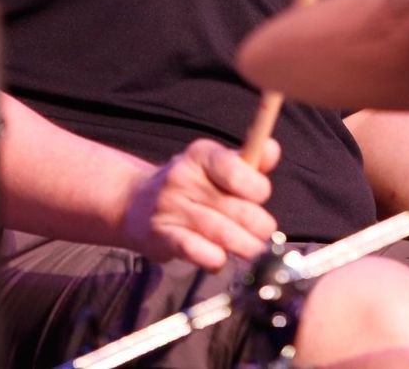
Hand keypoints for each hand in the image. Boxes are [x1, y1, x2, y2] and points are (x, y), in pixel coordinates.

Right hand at [119, 137, 280, 270]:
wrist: (136, 203)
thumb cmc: (191, 186)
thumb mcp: (219, 166)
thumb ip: (250, 160)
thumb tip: (272, 149)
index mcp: (201, 154)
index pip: (239, 170)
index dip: (258, 190)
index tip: (258, 197)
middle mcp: (183, 177)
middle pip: (239, 209)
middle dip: (260, 226)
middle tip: (261, 232)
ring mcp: (170, 207)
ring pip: (224, 234)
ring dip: (245, 247)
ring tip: (250, 249)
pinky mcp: (161, 236)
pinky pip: (199, 252)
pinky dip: (216, 259)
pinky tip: (218, 257)